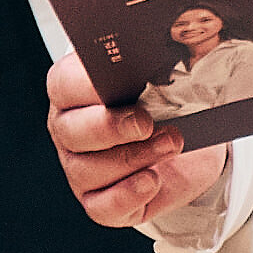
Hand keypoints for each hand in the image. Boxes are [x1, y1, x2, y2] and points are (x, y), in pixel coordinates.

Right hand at [47, 52, 225, 228]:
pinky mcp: (99, 201)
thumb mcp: (161, 71)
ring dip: (135, 158)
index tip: (122, 83)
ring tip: (171, 144)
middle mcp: (69, 130)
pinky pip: (102, 206)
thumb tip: (168, 45)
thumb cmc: (164, 99)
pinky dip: (128, 194)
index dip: (88, 86)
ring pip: (88, 170)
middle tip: (146, 122)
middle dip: (110, 128)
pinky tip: (152, 180)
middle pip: (70, 131)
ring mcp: (80, 169)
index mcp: (73, 90)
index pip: (63, 85)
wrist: (189, 139)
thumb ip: (150, 60)